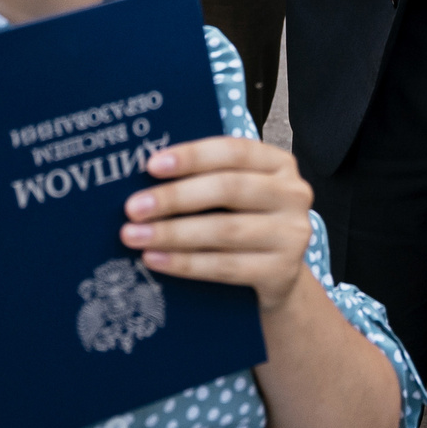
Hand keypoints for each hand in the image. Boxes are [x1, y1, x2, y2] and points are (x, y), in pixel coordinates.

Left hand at [122, 136, 316, 312]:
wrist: (278, 277)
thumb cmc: (244, 222)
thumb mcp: (235, 194)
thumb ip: (205, 179)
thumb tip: (142, 177)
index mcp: (279, 163)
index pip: (234, 151)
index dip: (192, 156)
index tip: (151, 165)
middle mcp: (293, 194)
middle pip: (228, 189)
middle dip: (175, 197)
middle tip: (133, 207)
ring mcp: (293, 234)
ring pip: (225, 231)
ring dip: (173, 233)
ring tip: (134, 236)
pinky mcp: (283, 271)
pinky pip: (226, 267)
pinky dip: (185, 263)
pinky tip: (154, 259)